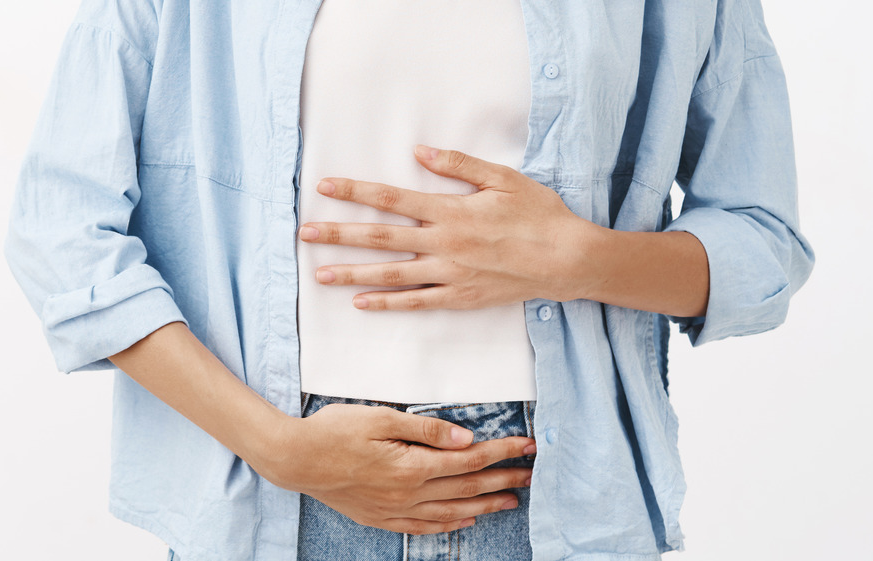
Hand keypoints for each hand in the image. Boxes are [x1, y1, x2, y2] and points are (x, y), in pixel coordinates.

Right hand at [258, 403, 535, 534]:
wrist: (295, 459)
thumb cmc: (334, 430)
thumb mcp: (380, 418)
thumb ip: (425, 429)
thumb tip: (465, 438)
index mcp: (411, 466)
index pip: (469, 460)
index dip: (502, 452)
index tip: (526, 445)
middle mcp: (408, 493)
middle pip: (467, 488)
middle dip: (503, 480)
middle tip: (532, 474)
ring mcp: (394, 510)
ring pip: (451, 512)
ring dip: (484, 506)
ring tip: (510, 501)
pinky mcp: (381, 517)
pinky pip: (424, 527)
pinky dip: (450, 526)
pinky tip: (465, 521)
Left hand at [298, 144, 598, 309]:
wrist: (567, 259)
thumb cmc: (538, 214)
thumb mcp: (503, 178)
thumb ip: (458, 165)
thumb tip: (419, 151)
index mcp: (451, 211)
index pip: (391, 198)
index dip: (355, 192)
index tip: (325, 188)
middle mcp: (444, 244)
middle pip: (380, 239)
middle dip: (339, 235)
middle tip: (305, 234)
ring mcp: (450, 274)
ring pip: (391, 275)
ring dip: (353, 274)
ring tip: (320, 274)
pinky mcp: (461, 297)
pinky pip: (417, 303)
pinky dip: (388, 304)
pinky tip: (363, 303)